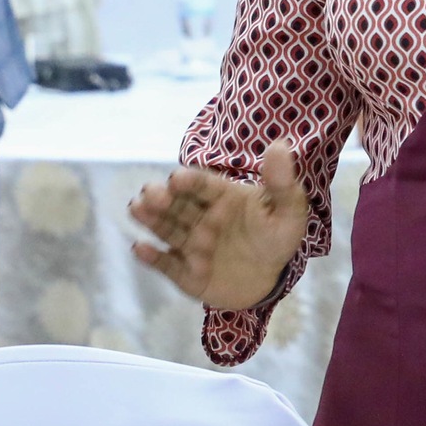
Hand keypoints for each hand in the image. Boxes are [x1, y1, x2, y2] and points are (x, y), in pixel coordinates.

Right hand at [127, 138, 311, 311]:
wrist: (270, 280)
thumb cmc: (276, 238)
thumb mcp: (288, 211)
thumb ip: (282, 183)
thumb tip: (280, 145)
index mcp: (223, 197)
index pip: (203, 185)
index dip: (190, 180)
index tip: (178, 178)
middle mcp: (201, 217)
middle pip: (178, 204)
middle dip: (162, 198)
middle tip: (150, 194)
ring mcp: (191, 244)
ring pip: (167, 229)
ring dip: (151, 219)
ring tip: (136, 209)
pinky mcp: (185, 272)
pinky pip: (167, 264)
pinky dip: (152, 257)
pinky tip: (140, 247)